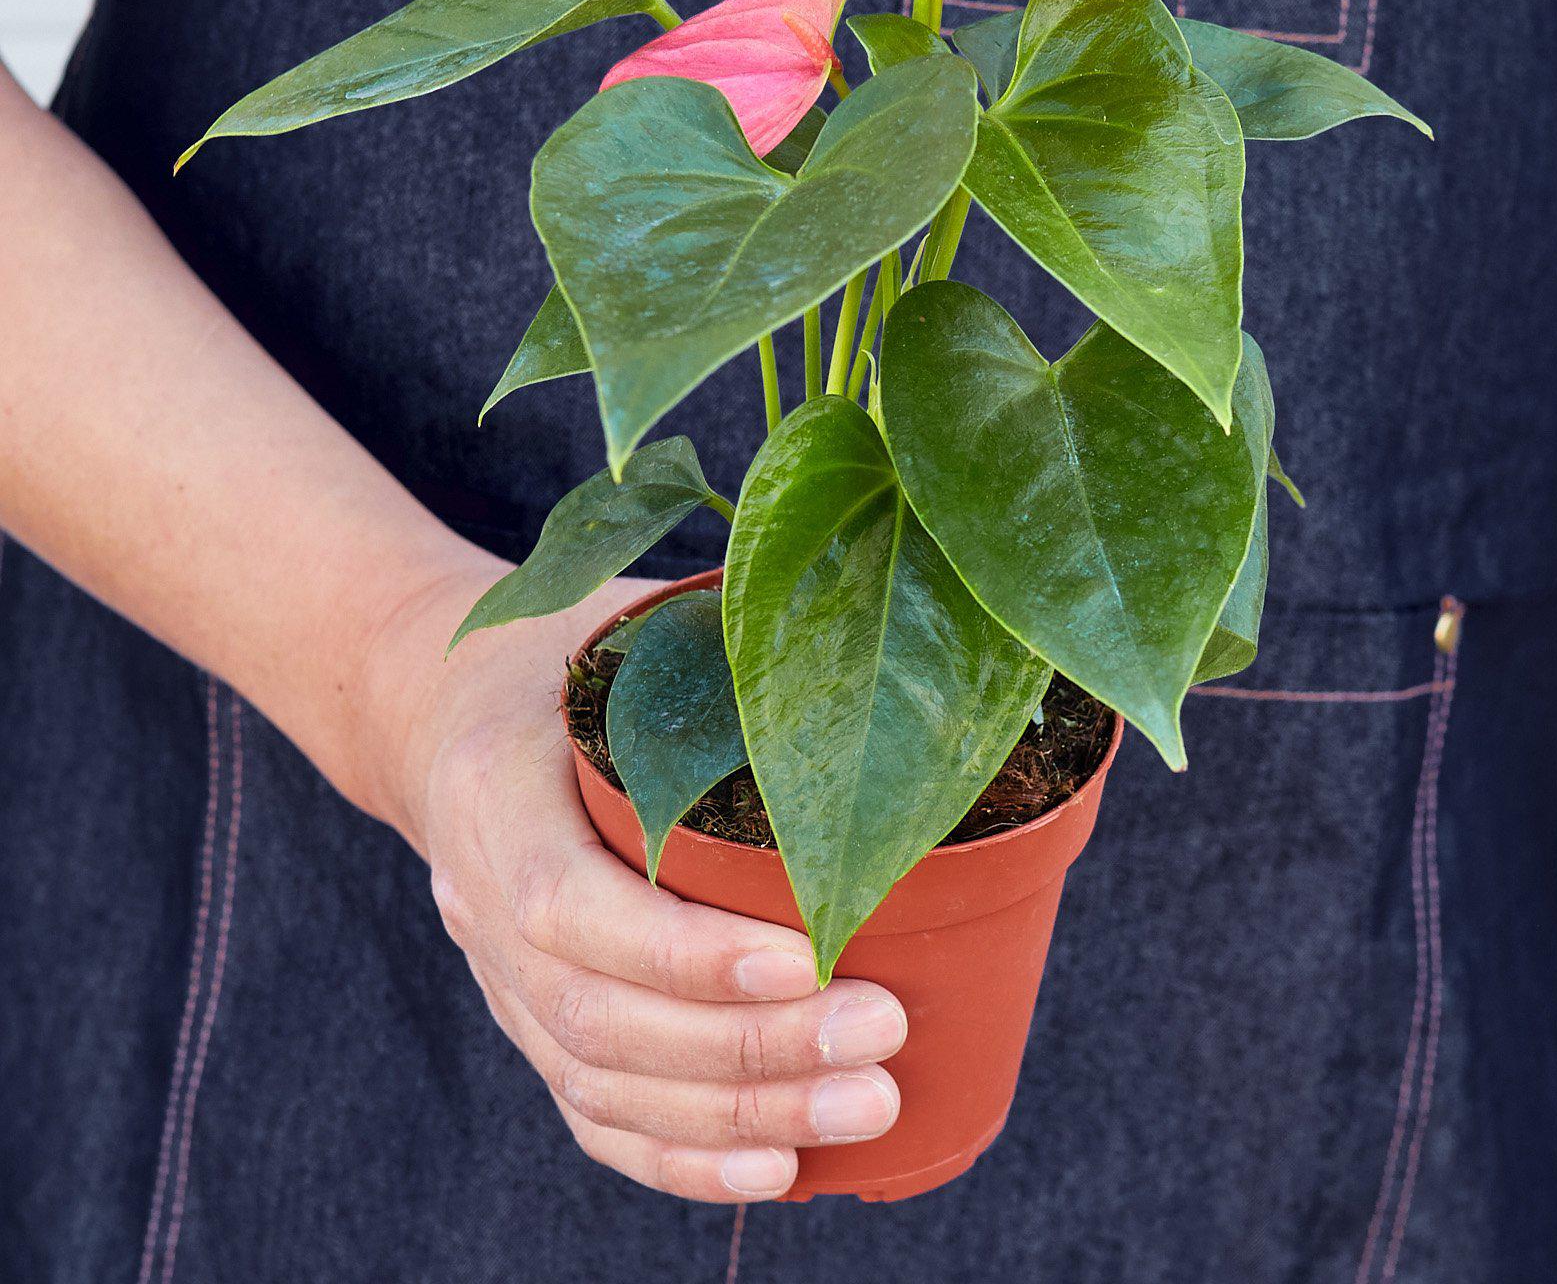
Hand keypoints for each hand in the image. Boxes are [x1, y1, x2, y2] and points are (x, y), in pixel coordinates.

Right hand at [366, 559, 908, 1202]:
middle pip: (602, 1018)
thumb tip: (857, 658)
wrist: (440, 711)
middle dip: (752, 1048)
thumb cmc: (556, 652)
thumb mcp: (613, 621)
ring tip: (869, 1104)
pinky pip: (596, 1113)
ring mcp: (501, 979)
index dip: (687, 952)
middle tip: (881, 1037)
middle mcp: (479, 906)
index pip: (573, 906)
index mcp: (494, 795)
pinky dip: (683, 1157)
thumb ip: (704, 648)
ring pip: (606, 1081)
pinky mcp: (532, 1020)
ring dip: (743, 1114)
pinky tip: (779, 1169)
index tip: (810, 956)